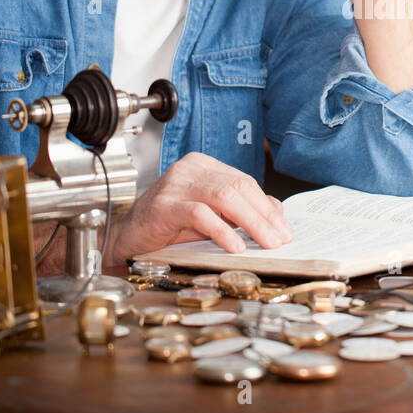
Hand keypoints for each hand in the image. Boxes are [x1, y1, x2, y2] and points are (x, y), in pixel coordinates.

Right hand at [103, 152, 291, 266]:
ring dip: (250, 222)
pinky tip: (234, 246)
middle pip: (239, 187)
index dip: (268, 206)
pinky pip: (200, 214)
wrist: (128, 238)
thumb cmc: (168, 226)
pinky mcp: (164, 205)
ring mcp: (176, 184)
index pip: (245, 182)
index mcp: (204, 166)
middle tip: (279, 239)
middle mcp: (190, 169)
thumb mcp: (209, 215)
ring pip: (224, 197)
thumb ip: (238, 211)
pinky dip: (221, 231)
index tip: (284, 230)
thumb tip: (275, 216)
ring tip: (264, 242)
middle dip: (264, 215)